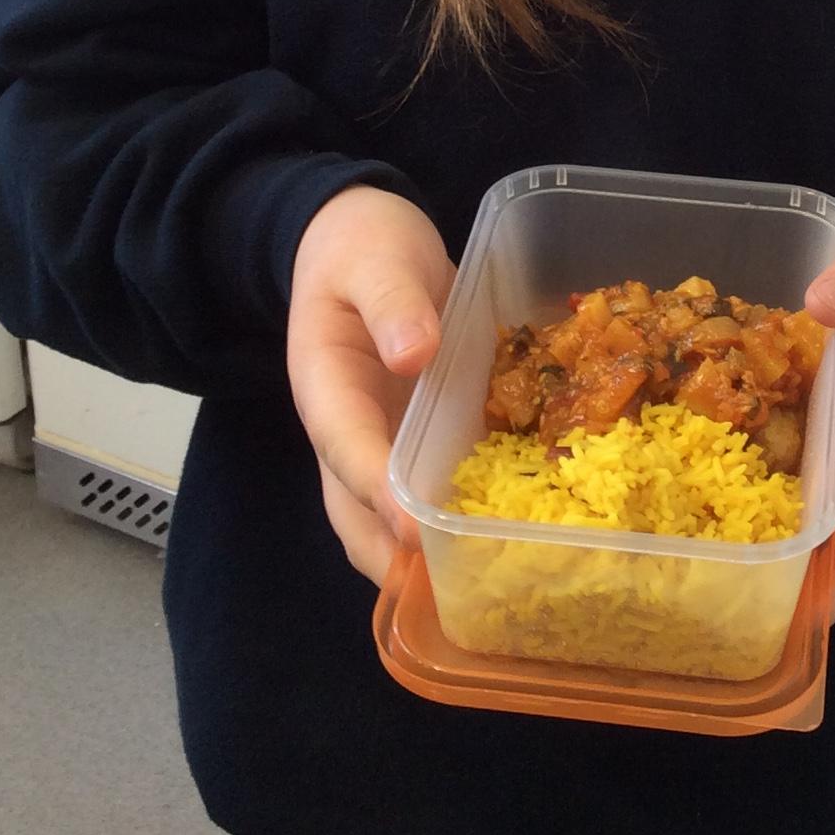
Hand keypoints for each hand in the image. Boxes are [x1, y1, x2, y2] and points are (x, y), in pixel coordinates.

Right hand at [286, 183, 454, 585]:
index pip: (347, 450)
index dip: (378, 498)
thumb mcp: (375, 259)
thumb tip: (413, 352)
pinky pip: (430, 484)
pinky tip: (508, 536)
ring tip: (479, 587)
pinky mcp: (416, 435)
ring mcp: (380, 439)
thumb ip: (391, 301)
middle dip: (395, 560)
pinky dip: (457, 515)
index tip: (413, 535)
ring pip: (389, 514)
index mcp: (326, 386)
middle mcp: (348, 428)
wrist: (359, 236)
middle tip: (450, 597)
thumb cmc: (360, 246)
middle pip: (357, 512)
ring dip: (423, 557)